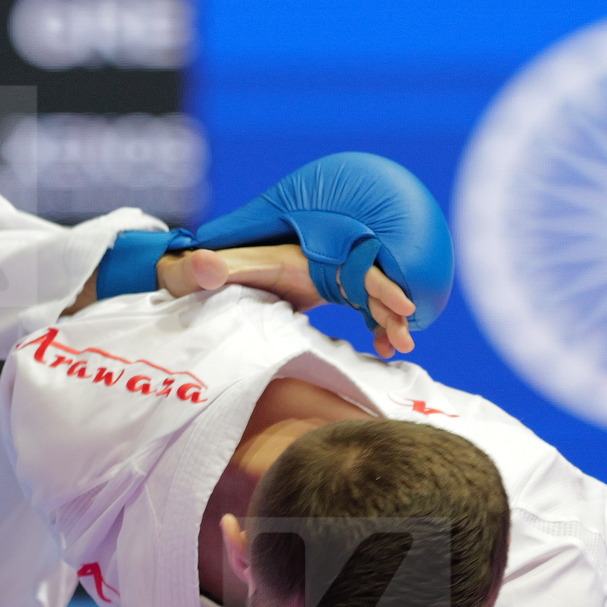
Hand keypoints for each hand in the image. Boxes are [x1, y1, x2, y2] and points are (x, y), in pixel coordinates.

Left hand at [159, 243, 416, 359]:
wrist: (200, 275)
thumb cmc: (206, 273)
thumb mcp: (211, 272)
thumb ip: (210, 269)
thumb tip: (202, 264)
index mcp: (307, 257)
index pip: (356, 267)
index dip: (383, 285)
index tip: (406, 306)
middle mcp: (322, 263)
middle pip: (371, 283)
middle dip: (393, 310)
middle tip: (406, 341)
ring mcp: (325, 277)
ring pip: (370, 297)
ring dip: (388, 320)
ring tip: (398, 350)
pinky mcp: (324, 291)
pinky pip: (361, 307)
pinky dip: (375, 324)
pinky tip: (382, 349)